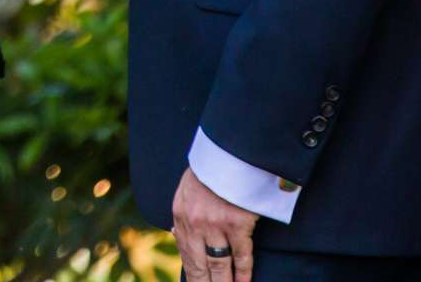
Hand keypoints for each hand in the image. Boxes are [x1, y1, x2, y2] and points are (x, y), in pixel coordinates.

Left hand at [174, 166, 256, 281]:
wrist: (229, 151)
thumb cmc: (209, 172)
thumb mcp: (186, 192)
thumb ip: (183, 216)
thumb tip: (177, 238)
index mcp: (179, 216)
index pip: (187, 257)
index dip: (194, 279)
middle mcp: (194, 224)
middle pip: (202, 267)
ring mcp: (216, 225)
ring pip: (221, 266)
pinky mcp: (237, 223)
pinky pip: (241, 255)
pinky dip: (244, 273)